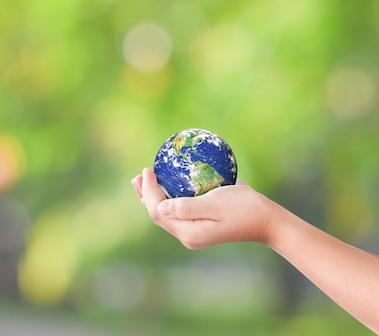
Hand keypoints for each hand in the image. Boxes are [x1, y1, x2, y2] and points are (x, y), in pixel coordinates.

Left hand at [132, 168, 275, 248]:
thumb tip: (159, 207)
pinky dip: (167, 198)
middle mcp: (188, 235)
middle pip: (157, 215)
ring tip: (144, 180)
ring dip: (153, 197)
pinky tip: (166, 186)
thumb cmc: (244, 208)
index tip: (147, 170)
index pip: (158, 211)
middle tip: (138, 175)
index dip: (148, 191)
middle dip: (145, 195)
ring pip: (165, 214)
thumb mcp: (216, 204)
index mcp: (189, 232)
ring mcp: (194, 232)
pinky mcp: (200, 225)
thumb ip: (187, 207)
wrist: (268, 220)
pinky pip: (177, 211)